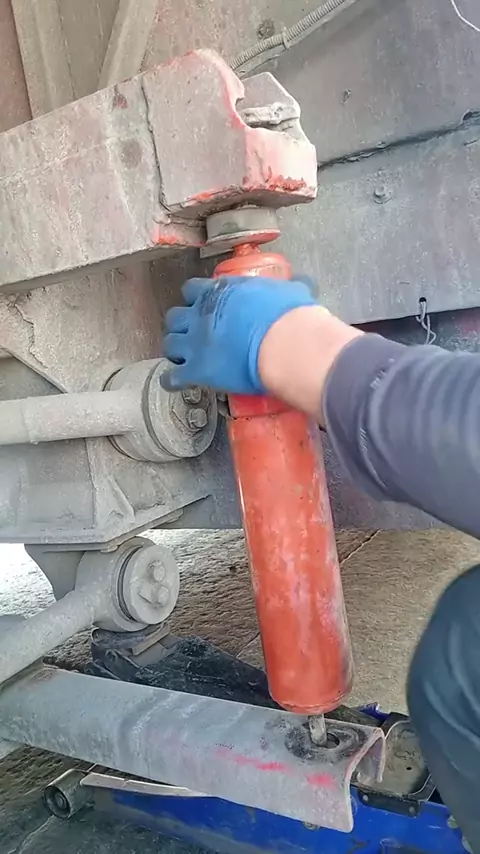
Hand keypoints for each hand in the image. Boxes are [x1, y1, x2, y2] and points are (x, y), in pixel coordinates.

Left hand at [161, 276, 316, 393]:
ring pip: (169, 344)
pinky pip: (172, 378)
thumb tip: (302, 283)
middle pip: (174, 317)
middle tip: (192, 334)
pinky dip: (172, 381)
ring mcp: (195, 343)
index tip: (201, 305)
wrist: (285, 344)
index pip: (192, 289)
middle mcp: (201, 314)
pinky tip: (176, 383)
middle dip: (181, 325)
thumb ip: (288, 287)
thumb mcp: (290, 292)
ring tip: (183, 358)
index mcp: (220, 292)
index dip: (195, 298)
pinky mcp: (196, 371)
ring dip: (175, 351)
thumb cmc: (289, 316)